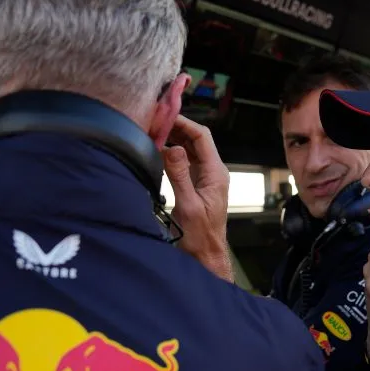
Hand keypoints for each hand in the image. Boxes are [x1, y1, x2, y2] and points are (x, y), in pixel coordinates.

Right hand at [164, 115, 232, 281]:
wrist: (206, 255)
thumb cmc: (199, 236)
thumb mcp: (187, 206)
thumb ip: (180, 176)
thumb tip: (172, 148)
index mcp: (215, 173)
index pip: (202, 137)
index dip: (184, 123)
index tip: (165, 115)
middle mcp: (213, 172)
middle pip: (196, 139)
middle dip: (176, 127)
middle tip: (155, 120)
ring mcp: (205, 177)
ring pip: (190, 148)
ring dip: (174, 138)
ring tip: (153, 131)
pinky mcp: (197, 184)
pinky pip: (186, 161)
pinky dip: (173, 152)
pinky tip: (158, 150)